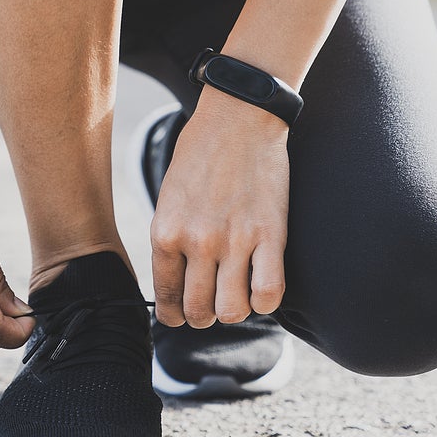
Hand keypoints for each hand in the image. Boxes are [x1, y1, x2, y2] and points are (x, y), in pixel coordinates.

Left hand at [149, 91, 289, 326]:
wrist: (237, 119)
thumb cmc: (199, 157)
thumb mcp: (169, 200)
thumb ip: (171, 240)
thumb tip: (177, 283)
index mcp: (165, 233)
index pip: (166, 297)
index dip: (174, 315)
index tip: (181, 315)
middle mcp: (197, 242)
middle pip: (199, 312)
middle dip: (204, 317)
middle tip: (211, 306)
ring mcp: (234, 241)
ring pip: (232, 311)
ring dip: (234, 311)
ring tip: (237, 295)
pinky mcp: (271, 235)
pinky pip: (269, 293)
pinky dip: (265, 301)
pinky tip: (261, 287)